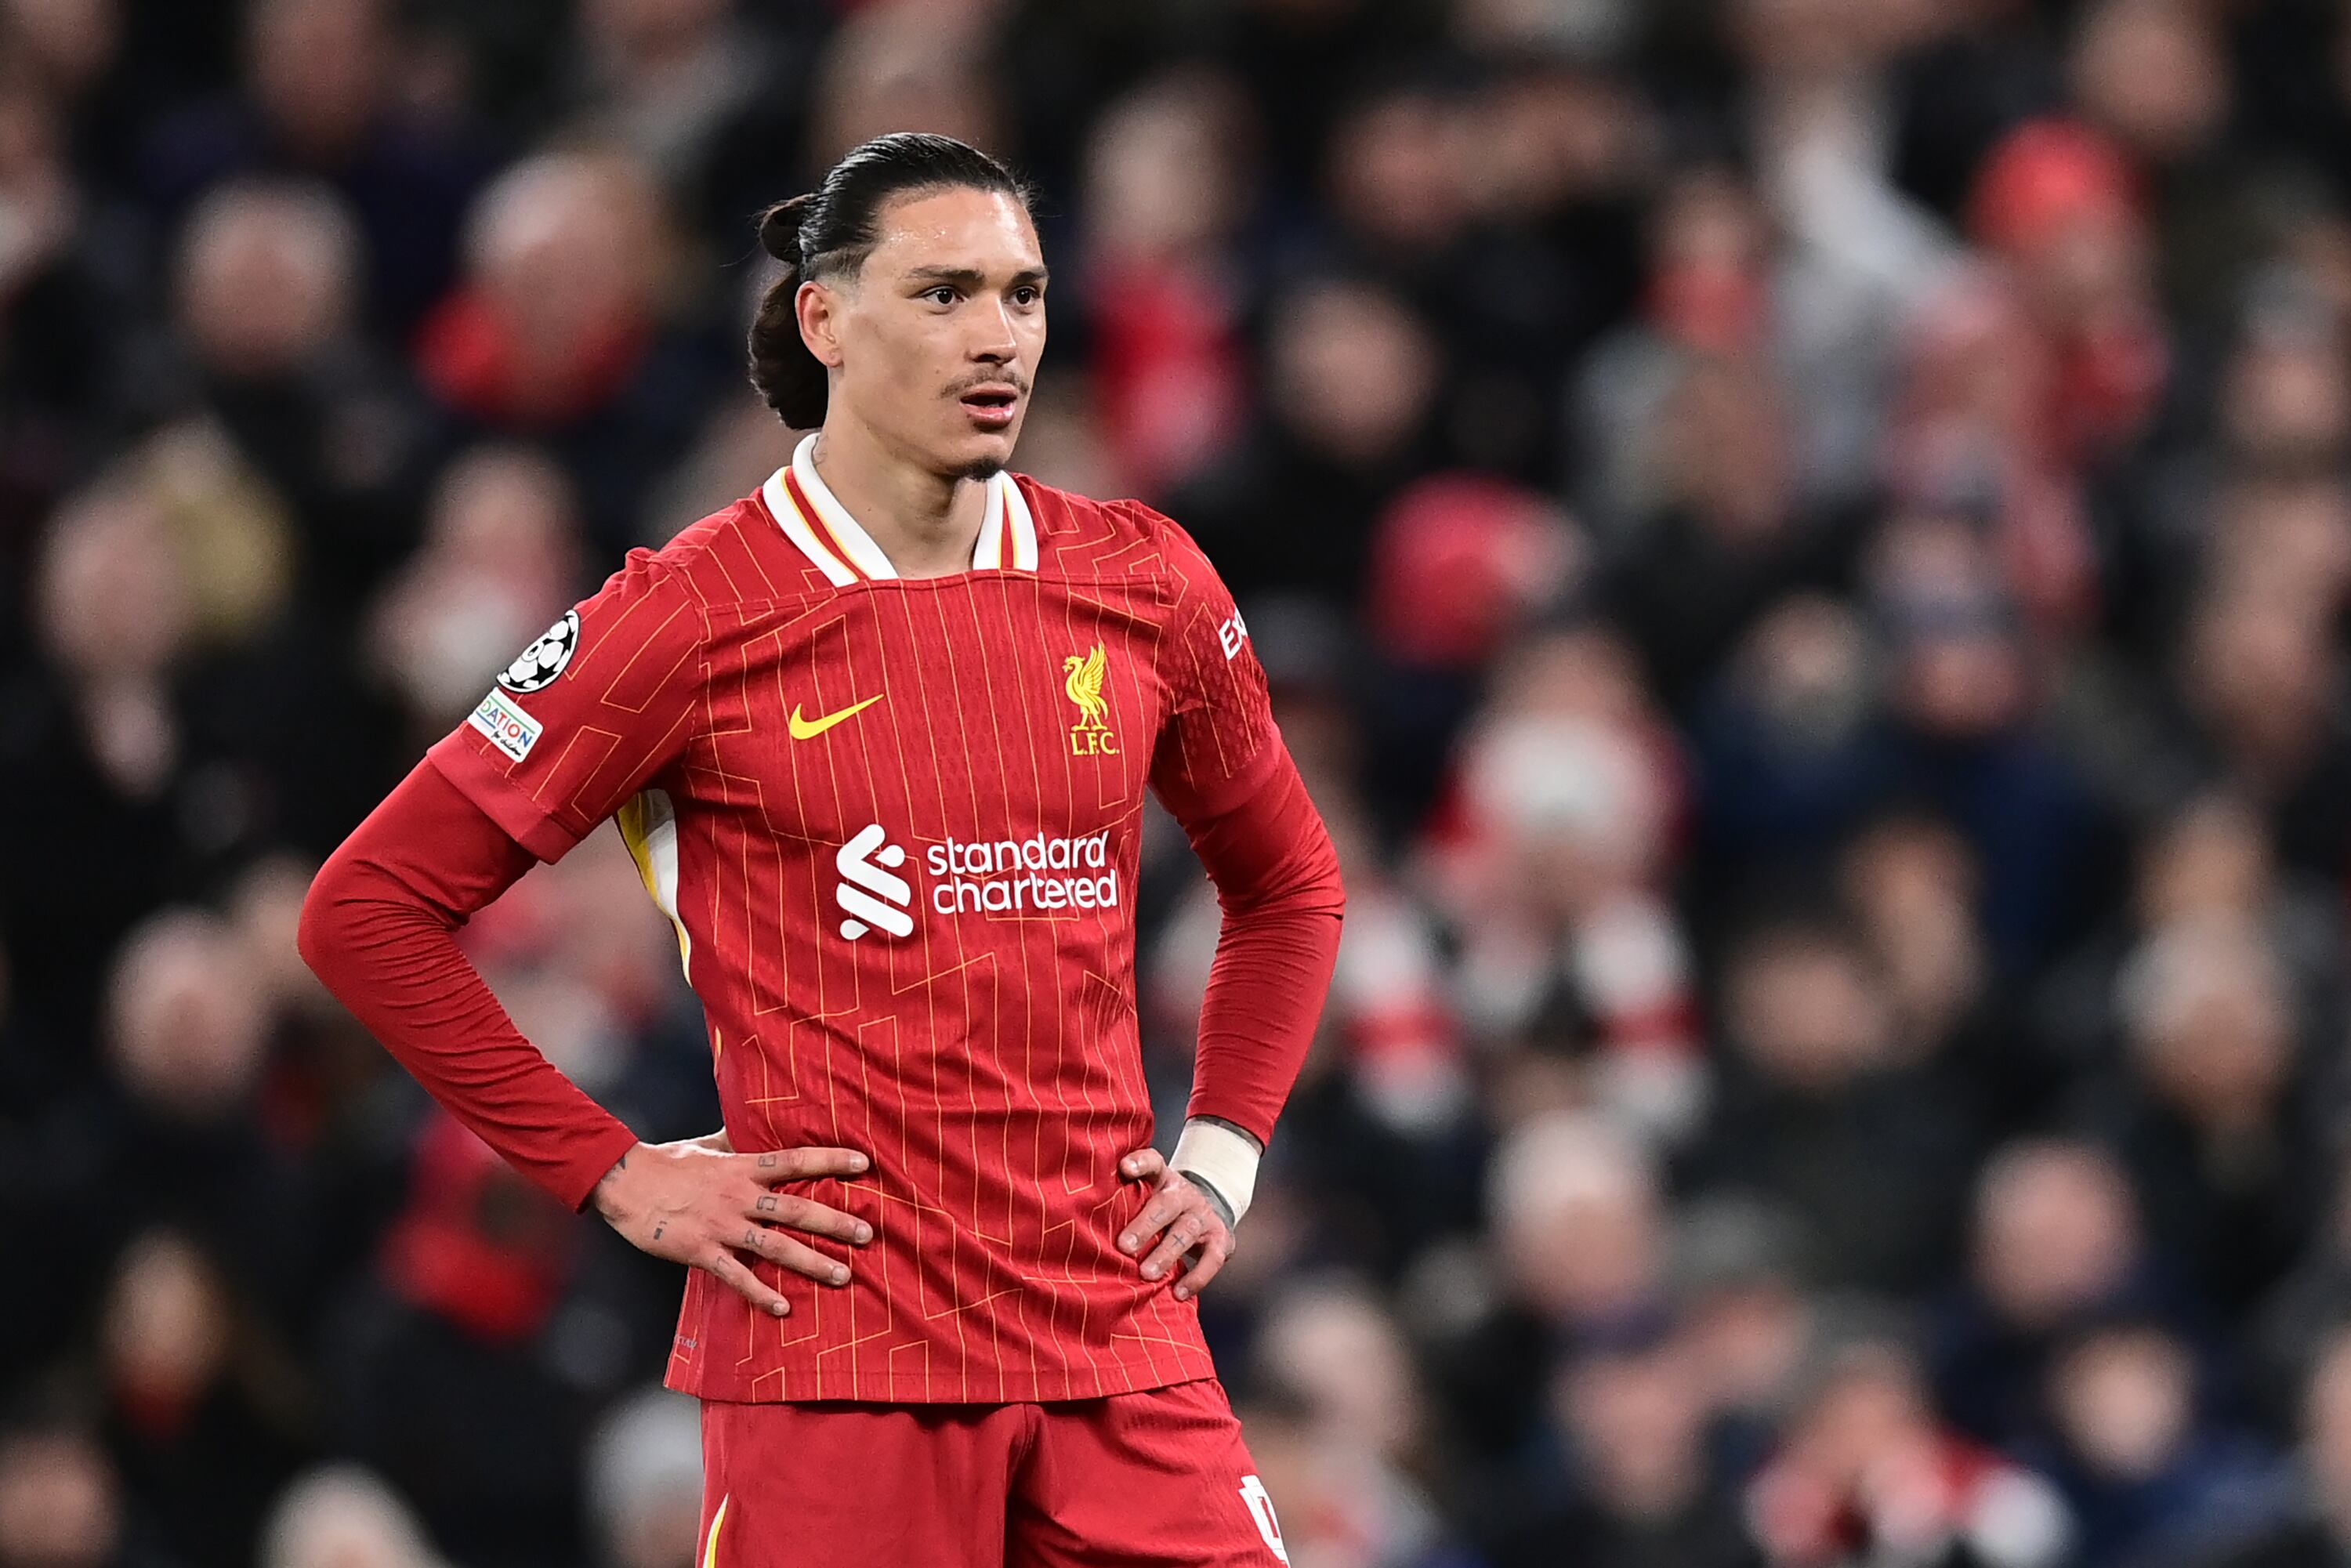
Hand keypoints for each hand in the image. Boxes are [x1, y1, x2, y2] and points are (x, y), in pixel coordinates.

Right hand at [591, 1136, 872, 1316]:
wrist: (624, 1183)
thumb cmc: (667, 1161)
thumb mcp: (707, 1144)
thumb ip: (736, 1138)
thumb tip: (755, 1123)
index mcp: (742, 1167)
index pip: (795, 1160)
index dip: (831, 1159)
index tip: (864, 1163)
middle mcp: (739, 1197)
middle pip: (796, 1208)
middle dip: (834, 1222)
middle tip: (867, 1234)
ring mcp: (722, 1226)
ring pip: (775, 1246)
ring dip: (811, 1262)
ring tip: (843, 1275)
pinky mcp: (701, 1252)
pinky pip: (737, 1276)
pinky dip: (761, 1292)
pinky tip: (785, 1307)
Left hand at [1115, 1146, 1234, 1301]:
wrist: (1209, 1210)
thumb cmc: (1161, 1207)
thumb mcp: (1146, 1195)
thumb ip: (1123, 1200)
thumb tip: (1074, 1216)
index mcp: (1162, 1179)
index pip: (1153, 1162)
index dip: (1140, 1163)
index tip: (1123, 1168)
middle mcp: (1184, 1194)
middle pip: (1166, 1205)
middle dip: (1145, 1226)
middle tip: (1124, 1246)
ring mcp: (1203, 1215)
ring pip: (1187, 1231)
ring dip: (1166, 1253)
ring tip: (1147, 1274)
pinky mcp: (1220, 1238)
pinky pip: (1212, 1259)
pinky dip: (1197, 1277)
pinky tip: (1178, 1292)